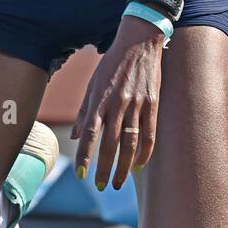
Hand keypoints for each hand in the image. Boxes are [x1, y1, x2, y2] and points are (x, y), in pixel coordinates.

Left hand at [71, 15, 163, 190]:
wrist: (139, 41)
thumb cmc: (112, 62)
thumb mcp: (93, 82)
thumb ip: (85, 110)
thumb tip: (76, 136)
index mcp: (100, 98)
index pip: (90, 133)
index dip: (85, 155)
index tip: (80, 174)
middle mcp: (117, 103)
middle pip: (110, 143)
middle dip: (104, 168)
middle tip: (99, 186)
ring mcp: (136, 105)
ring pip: (129, 143)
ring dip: (123, 167)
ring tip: (118, 183)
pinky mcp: (152, 104)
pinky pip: (149, 135)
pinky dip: (144, 154)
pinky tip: (138, 166)